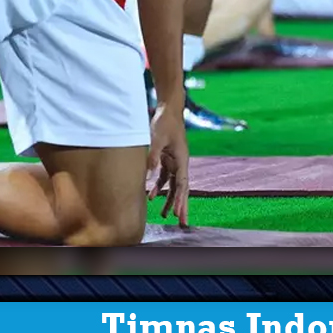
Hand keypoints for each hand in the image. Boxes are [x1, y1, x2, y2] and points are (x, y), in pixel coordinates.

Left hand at [146, 100, 189, 226]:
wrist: (168, 109)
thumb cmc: (165, 122)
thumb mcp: (157, 138)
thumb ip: (153, 156)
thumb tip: (150, 174)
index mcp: (182, 160)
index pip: (182, 185)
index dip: (181, 201)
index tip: (179, 214)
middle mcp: (180, 163)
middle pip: (182, 189)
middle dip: (181, 206)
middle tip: (182, 223)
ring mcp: (175, 162)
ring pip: (173, 186)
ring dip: (170, 200)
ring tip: (165, 215)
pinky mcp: (167, 159)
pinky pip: (165, 178)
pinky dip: (159, 188)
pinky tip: (151, 197)